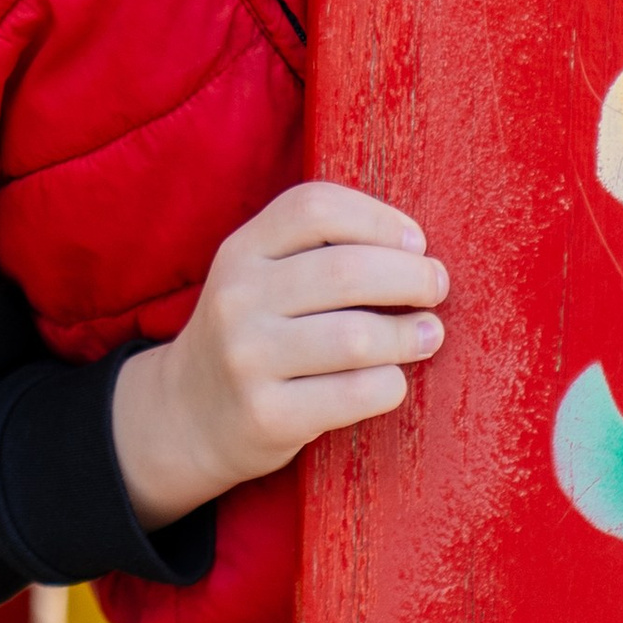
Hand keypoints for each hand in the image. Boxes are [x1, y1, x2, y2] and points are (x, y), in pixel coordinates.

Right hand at [110, 182, 446, 529]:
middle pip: (347, 271)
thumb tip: (415, 249)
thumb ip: (317, 251)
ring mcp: (248, 358)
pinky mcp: (267, 414)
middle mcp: (238, 298)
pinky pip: (355, 393)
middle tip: (436, 287)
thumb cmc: (253, 335)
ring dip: (410, 334)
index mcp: (241, 250)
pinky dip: (391, 384)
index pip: (315, 208)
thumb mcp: (260, 277)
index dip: (378, 218)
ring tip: (427, 334)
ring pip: (357, 337)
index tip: (415, 241)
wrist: (187, 415)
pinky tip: (393, 380)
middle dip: (411, 277)